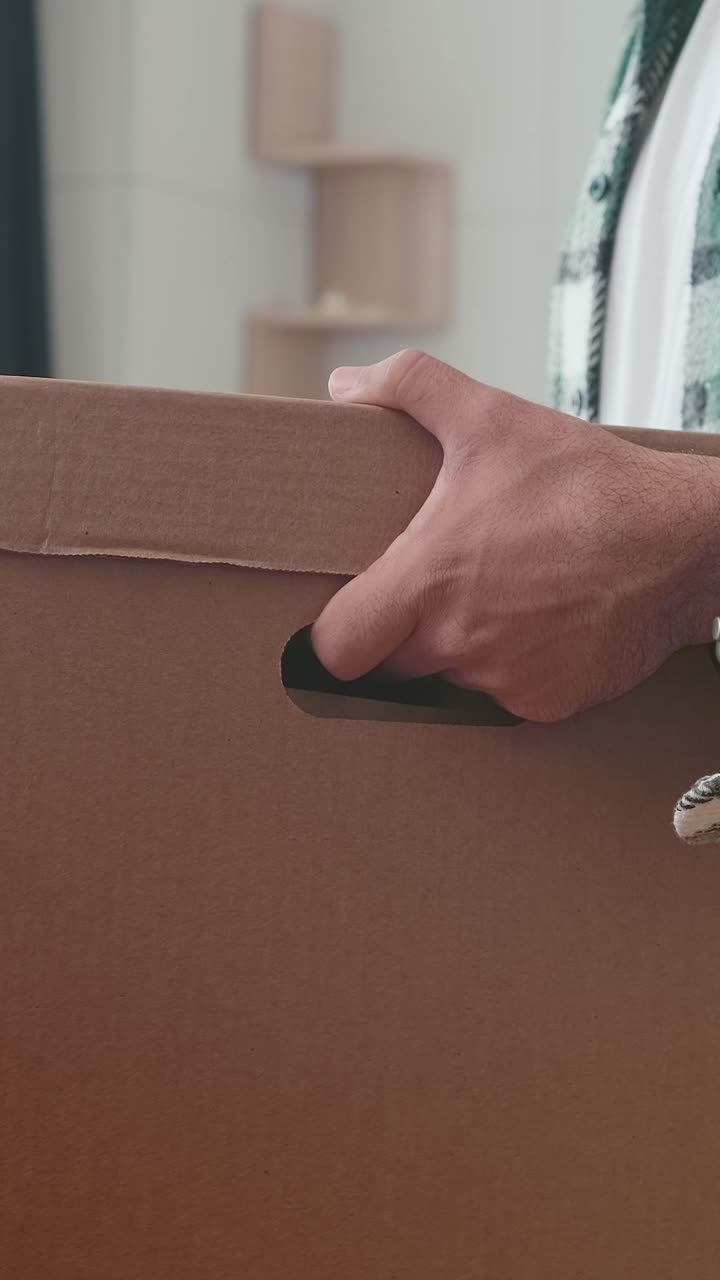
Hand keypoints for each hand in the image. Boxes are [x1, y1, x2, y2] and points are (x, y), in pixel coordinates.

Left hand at [312, 350, 719, 721]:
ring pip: (453, 681)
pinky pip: (508, 697)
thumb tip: (347, 382)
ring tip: (505, 598)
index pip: (336, 648)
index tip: (350, 617)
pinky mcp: (547, 704)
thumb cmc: (586, 483)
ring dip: (464, 650)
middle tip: (439, 591)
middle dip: (403, 636)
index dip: (333, 638)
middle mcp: (459, 640)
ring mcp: (504, 679)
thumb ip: (411, 389)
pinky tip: (545, 623)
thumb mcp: (493, 419)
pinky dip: (518, 669)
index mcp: (428, 578)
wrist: (681, 539)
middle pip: (392, 666)